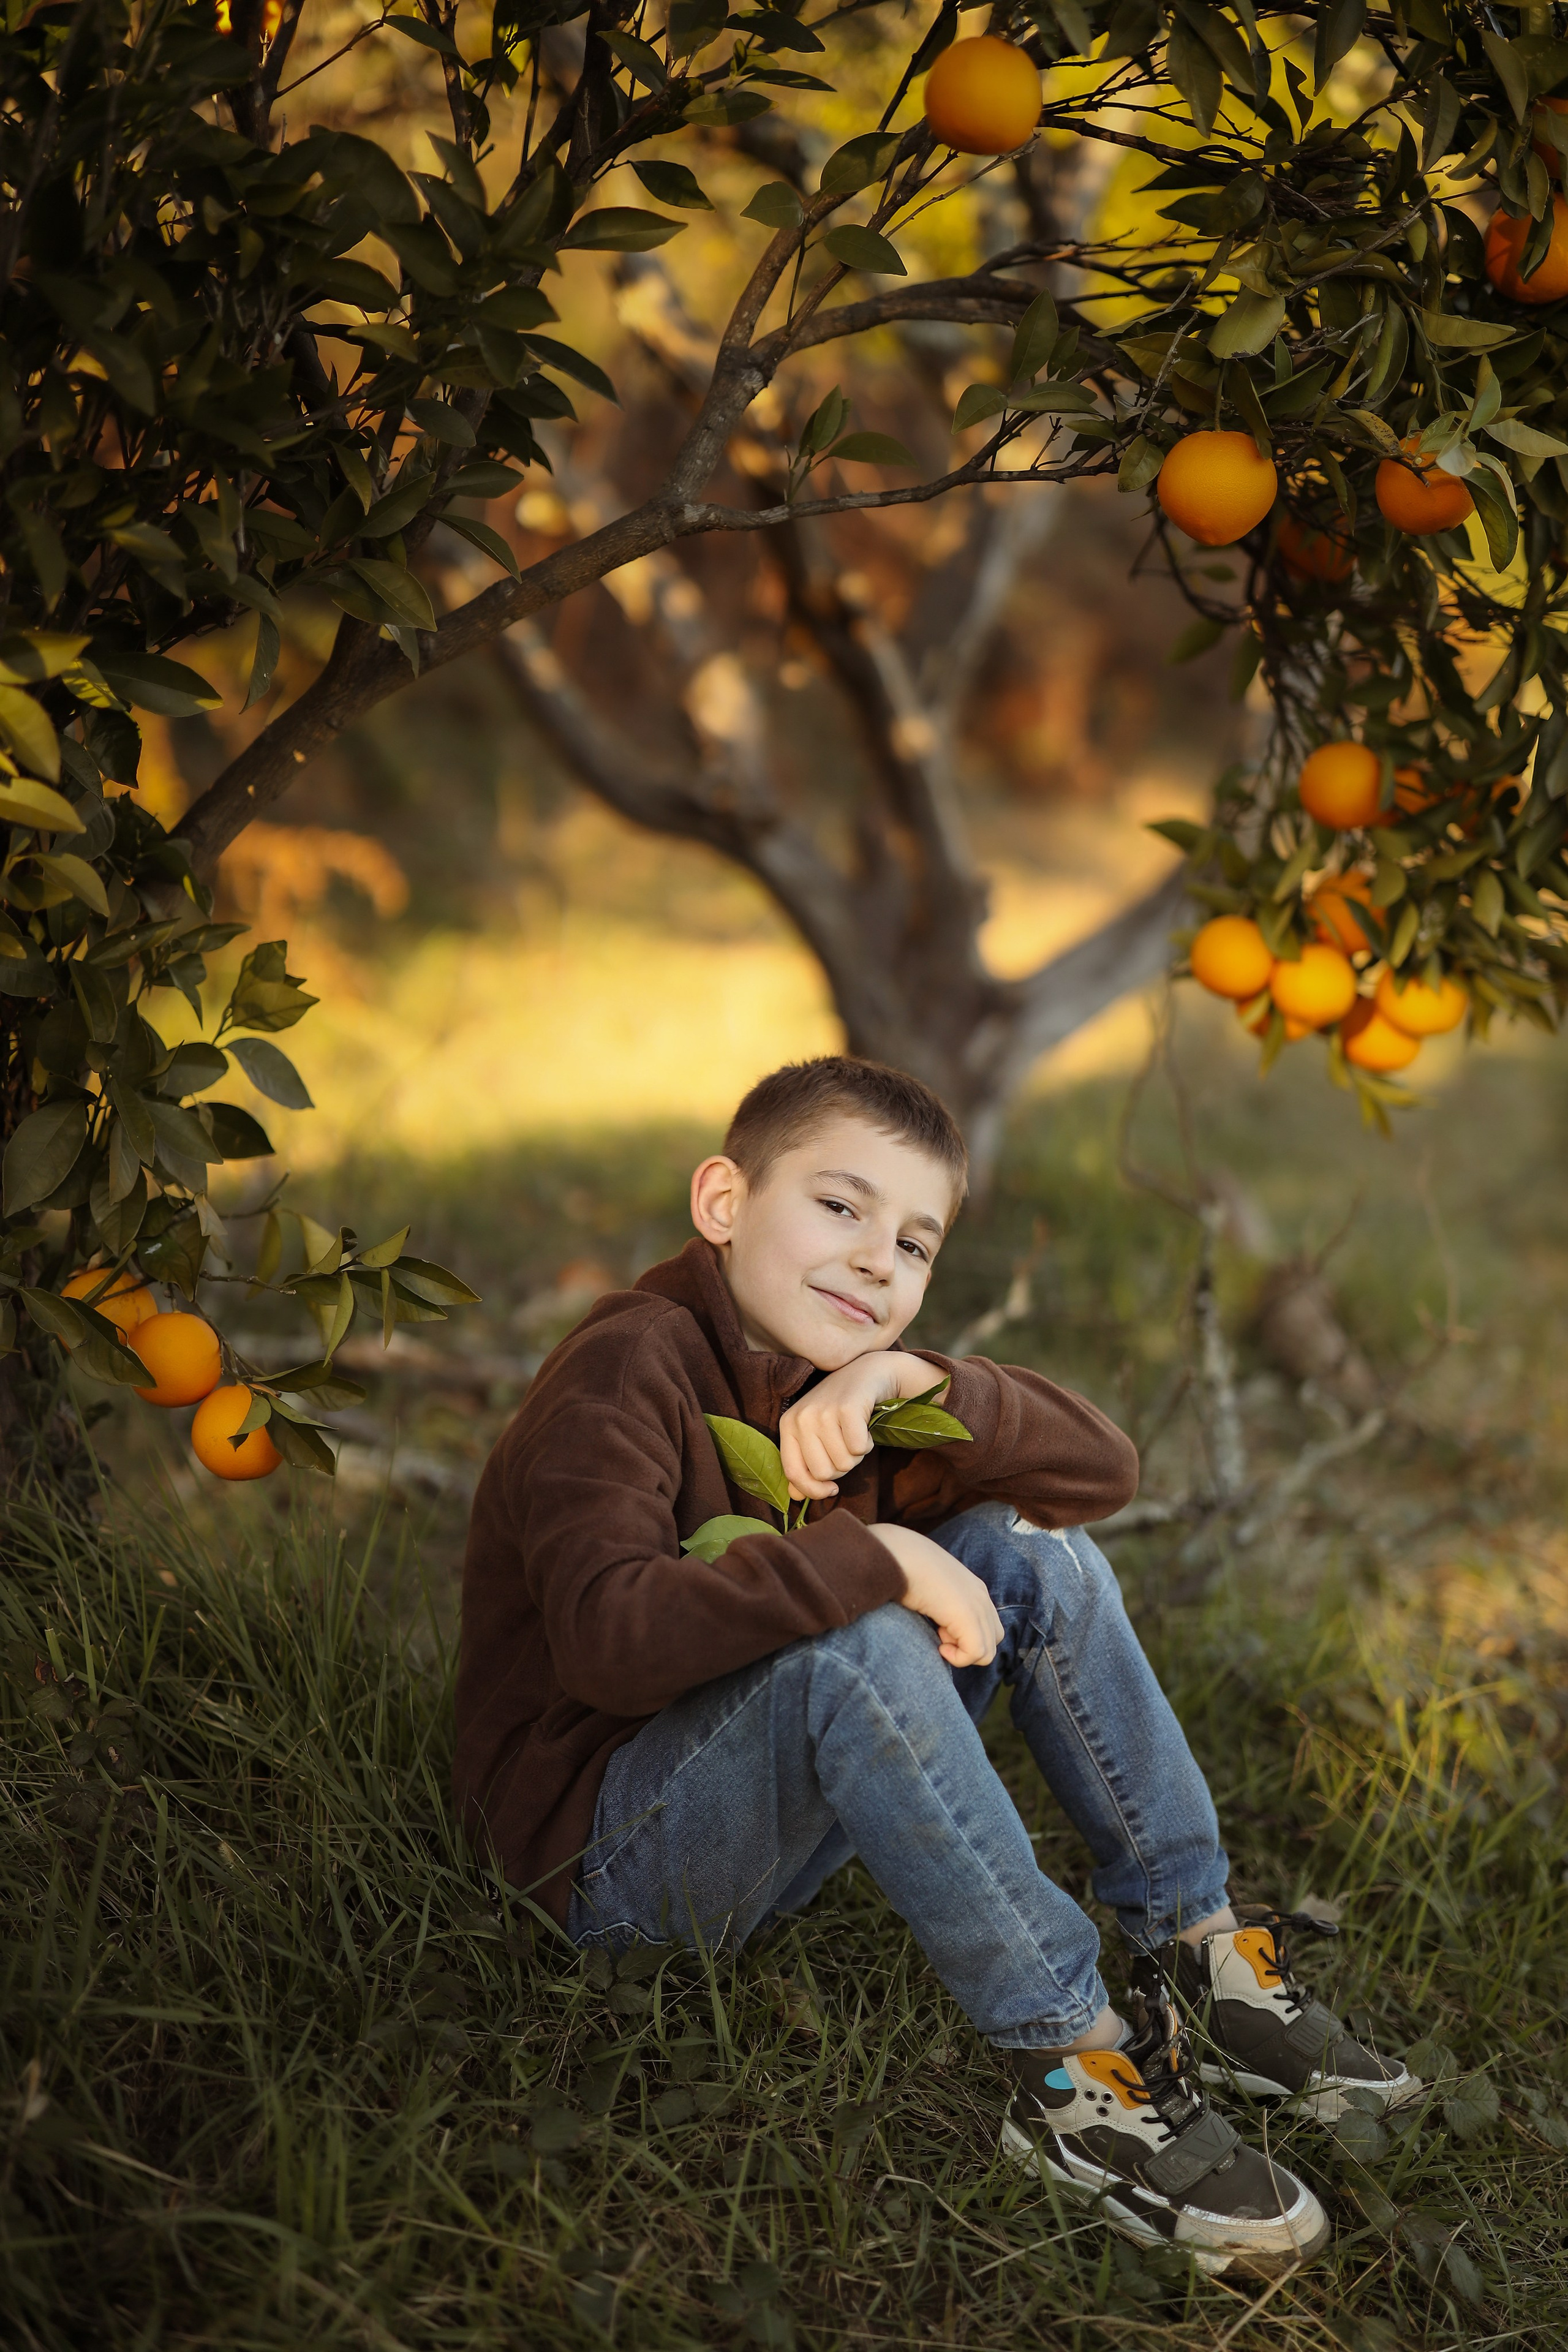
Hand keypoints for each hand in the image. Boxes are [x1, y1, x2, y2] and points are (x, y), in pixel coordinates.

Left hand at [779, 1353, 947, 1500]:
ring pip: (844, 1463)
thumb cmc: (840, 1410)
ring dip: (856, 1454)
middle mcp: (802, 1417)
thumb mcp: (816, 1434)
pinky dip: (868, 1443)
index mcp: (788, 1425)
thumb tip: (796, 1497)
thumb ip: (804, 1464)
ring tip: (855, 1433)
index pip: (793, 1473)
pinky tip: (865, 1426)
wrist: (869, 1373)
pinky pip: (860, 1449)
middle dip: (841, 1467)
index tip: (831, 1490)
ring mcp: (824, 1411)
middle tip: (846, 1446)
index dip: (814, 1490)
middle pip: (823, 1473)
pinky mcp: (847, 1407)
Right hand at [868, 1522, 1003, 1668]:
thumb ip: (942, 1603)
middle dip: (967, 1647)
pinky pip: (976, 1653)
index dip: (965, 1636)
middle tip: (940, 1633)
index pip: (987, 1625)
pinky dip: (957, 1658)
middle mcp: (981, 1597)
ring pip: (987, 1652)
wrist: (897, 1554)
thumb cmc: (904, 1569)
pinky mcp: (969, 1617)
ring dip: (961, 1652)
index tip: (939, 1627)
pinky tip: (939, 1646)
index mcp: (973, 1588)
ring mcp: (978, 1607)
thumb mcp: (930, 1587)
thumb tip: (939, 1624)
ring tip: (938, 1635)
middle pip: (992, 1640)